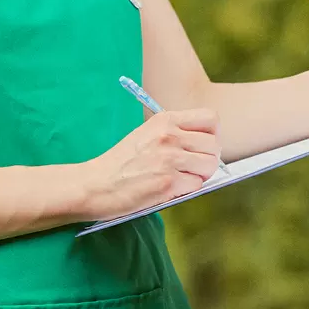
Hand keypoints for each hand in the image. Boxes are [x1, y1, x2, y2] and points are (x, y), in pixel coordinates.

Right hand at [76, 109, 222, 219]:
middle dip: (208, 159)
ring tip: (182, 178)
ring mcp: (169, 159)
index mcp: (165, 120)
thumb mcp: (147, 134)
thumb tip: (206, 145)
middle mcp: (169, 136)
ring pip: (209, 166)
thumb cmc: (120, 163)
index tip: (203, 145)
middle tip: (192, 168)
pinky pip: (196, 185)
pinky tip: (170, 189)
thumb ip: (175, 133)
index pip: (211, 119)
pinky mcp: (167, 183)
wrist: (94, 185)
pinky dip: (188, 190)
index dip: (213, 134)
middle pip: (214, 145)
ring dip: (200, 176)